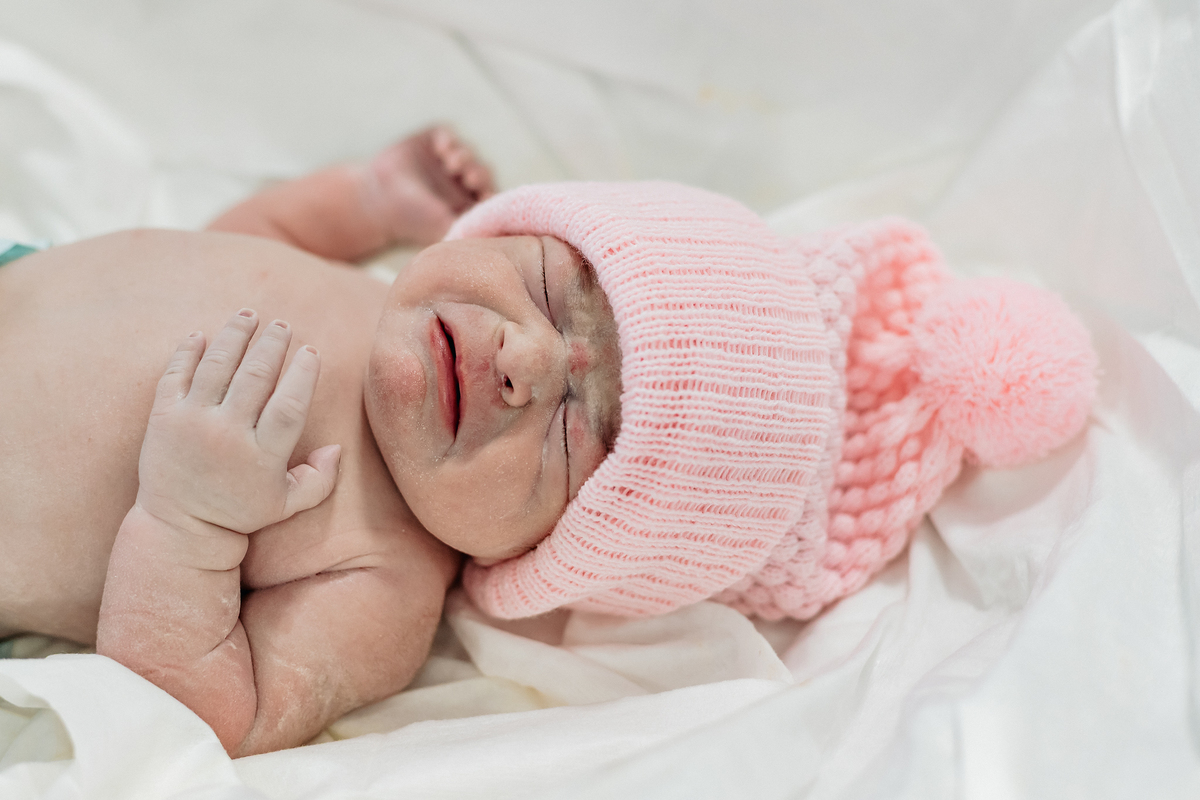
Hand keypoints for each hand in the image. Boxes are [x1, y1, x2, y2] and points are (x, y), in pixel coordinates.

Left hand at [136, 309, 340, 536]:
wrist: (178, 528)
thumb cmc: (239, 514)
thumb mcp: (287, 505)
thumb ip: (320, 479)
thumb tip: (337, 447)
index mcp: (262, 455)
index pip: (289, 405)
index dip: (303, 374)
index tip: (311, 352)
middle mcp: (227, 434)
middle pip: (255, 376)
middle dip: (272, 344)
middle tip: (282, 325)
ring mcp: (192, 423)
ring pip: (217, 365)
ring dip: (235, 335)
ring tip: (248, 315)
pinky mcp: (163, 418)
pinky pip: (176, 374)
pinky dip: (189, 350)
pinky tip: (203, 335)